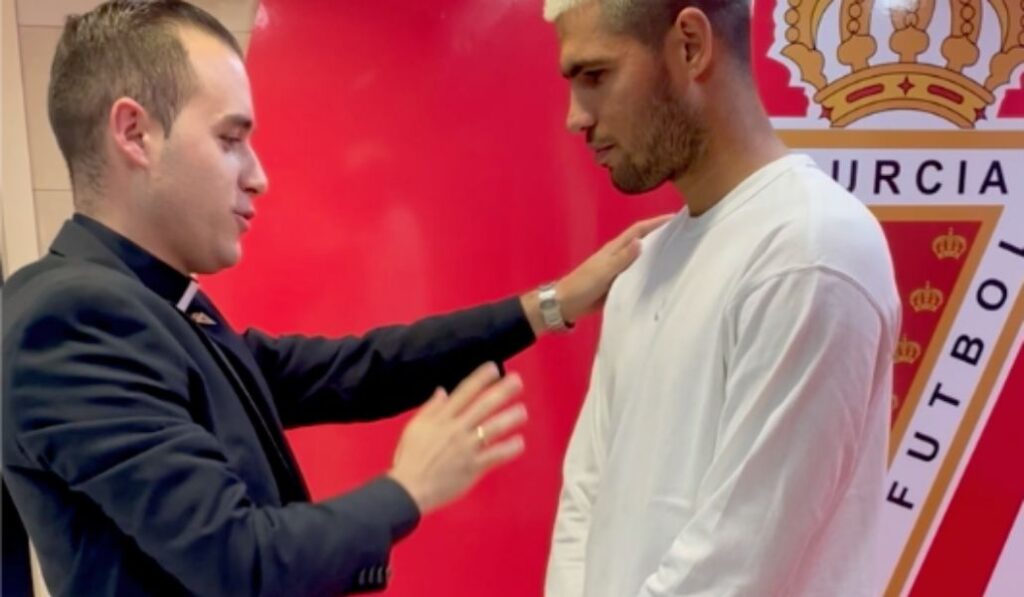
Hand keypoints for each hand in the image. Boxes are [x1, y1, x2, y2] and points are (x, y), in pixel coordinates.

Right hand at [388, 363, 527, 514]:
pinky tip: (520, 442)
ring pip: (493, 428)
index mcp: (441, 418)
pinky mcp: (473, 467)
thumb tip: (442, 392)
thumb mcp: (414, 428)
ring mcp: (466, 448)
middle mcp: (456, 429)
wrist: (409, 488)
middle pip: (483, 405)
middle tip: (518, 381)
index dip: (481, 378)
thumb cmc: (409, 458)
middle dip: (502, 391)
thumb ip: (430, 409)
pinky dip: (509, 448)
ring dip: (510, 417)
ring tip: (523, 411)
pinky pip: (496, 455)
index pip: (464, 392)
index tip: (494, 368)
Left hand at [522, 214, 672, 334]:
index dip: (656, 222)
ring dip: (658, 253)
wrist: (565, 305)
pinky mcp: (618, 283)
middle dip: (662, 235)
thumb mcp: (603, 272)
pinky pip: (638, 274)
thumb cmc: (582, 286)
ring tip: (679, 254)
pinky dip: (650, 272)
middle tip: (684, 234)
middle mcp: (618, 256)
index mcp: (614, 248)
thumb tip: (640, 241)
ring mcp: (619, 269)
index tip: (676, 218)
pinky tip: (662, 277)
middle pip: (643, 241)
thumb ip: (621, 259)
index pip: (638, 230)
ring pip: (642, 258)